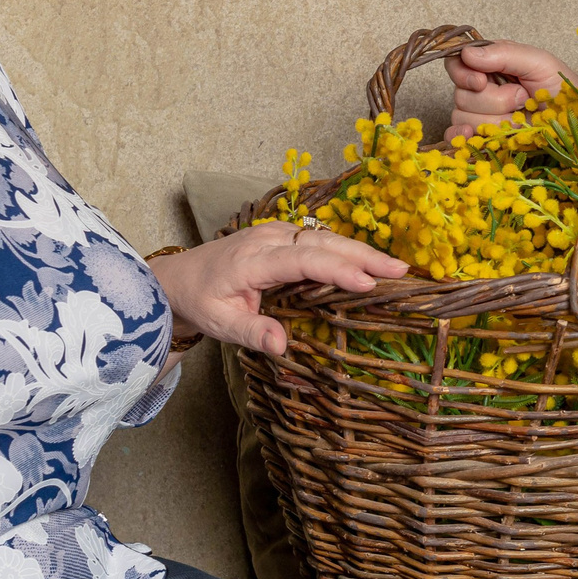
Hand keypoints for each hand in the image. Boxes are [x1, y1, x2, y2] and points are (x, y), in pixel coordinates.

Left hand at [148, 224, 405, 355]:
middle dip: (362, 255)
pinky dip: (346, 249)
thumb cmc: (200, 301)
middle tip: (399, 271)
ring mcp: (276, 233)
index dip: (336, 270)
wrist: (178, 277)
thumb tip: (282, 345)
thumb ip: (251, 332)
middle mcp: (267, 239)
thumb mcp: (219, 323)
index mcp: (252, 260)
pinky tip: (368, 262)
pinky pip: (319, 240)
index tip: (368, 283)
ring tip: (394, 267)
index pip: (301, 261)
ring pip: (324, 237)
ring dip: (359, 250)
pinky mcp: (282, 236)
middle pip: (322, 242)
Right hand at [446, 41, 577, 138]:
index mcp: (490, 65)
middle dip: (494, 99)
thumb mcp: (538, 62)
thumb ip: (504, 54)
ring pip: (463, 117)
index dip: (464, 74)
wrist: (576, 121)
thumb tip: (467, 54)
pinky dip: (461, 139)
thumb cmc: (561, 87)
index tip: (482, 81)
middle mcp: (481, 89)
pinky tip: (473, 137)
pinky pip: (456, 140)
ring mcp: (481, 115)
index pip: (456, 64)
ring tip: (520, 117)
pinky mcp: (483, 139)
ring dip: (495, 120)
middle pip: (461, 94)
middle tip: (522, 98)